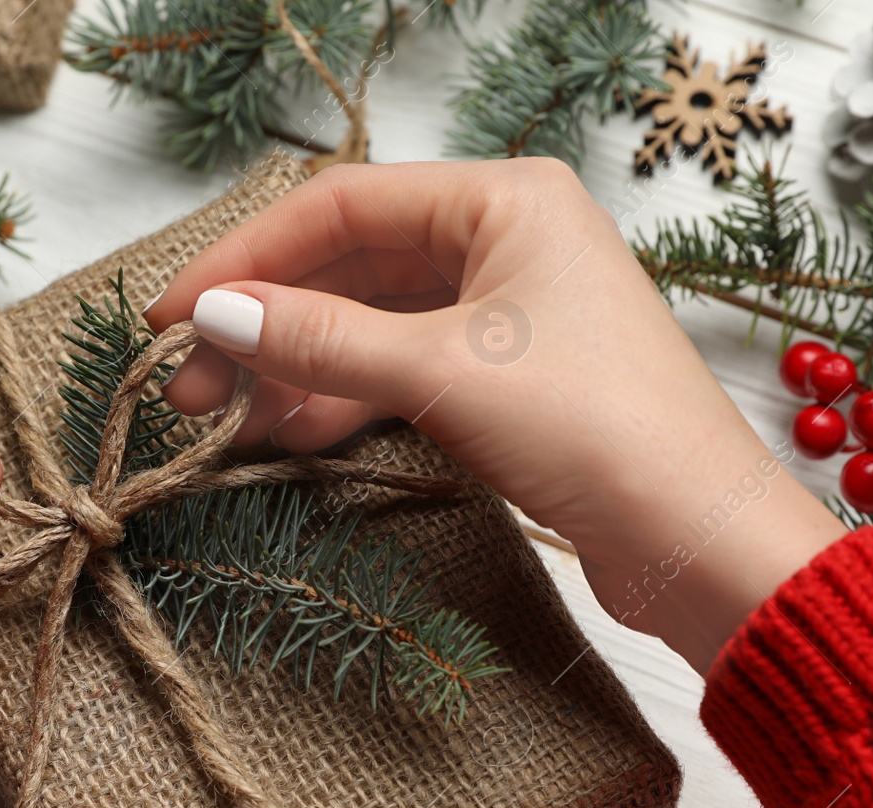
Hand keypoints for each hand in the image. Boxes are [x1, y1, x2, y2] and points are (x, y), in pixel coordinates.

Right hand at [147, 158, 845, 671]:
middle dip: (264, 323)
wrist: (699, 541)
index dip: (245, 258)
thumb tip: (213, 318)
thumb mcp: (443, 372)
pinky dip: (342, 400)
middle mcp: (505, 242)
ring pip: (369, 325)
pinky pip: (399, 373)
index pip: (341, 204)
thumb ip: (320, 339)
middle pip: (349, 266)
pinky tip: (287, 434)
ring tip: (221, 420)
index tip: (173, 315)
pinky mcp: (505, 382)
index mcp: (505, 200)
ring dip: (295, 369)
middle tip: (186, 385)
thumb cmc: (600, 430)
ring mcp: (506, 314)